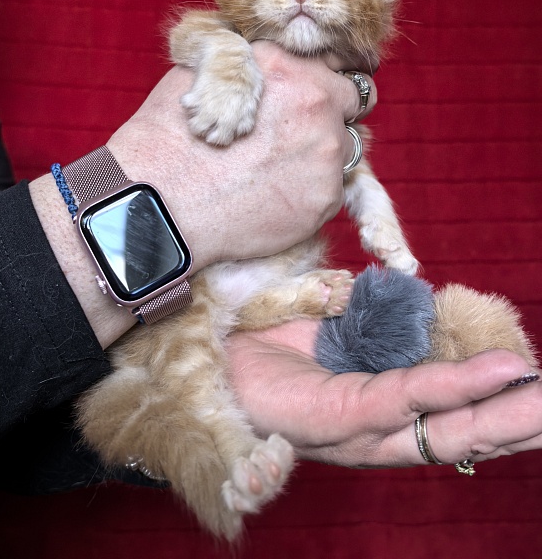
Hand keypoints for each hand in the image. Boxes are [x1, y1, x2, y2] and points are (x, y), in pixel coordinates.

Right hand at [31, 42, 375, 346]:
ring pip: (344, 149)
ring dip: (321, 154)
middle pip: (350, 105)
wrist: (162, 201)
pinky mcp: (325, 199)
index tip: (307, 99)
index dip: (319, 84)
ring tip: (277, 171)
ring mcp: (327, 154)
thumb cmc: (171, 137)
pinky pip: (331, 190)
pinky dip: (310, 192)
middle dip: (329, 115)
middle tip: (293, 136)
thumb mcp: (203, 73)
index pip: (334, 67)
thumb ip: (250, 65)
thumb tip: (263, 64)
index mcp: (288, 67)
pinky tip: (273, 197)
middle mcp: (318, 104)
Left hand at [227, 319, 541, 468]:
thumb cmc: (280, 334)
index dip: (503, 395)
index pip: (460, 405)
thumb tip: (427, 302)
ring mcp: (368, 426)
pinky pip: (407, 398)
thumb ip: (385, 318)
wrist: (221, 346)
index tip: (539, 376)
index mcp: (390, 402)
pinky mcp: (343, 418)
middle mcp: (387, 424)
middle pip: (469, 427)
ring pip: (453, 424)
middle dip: (522, 416)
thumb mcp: (343, 319)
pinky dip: (457, 386)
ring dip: (508, 410)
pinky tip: (499, 371)